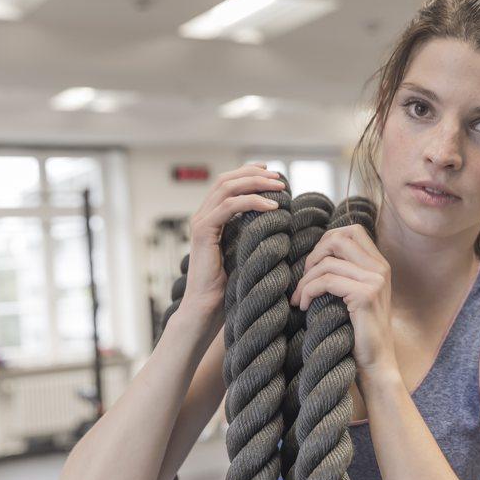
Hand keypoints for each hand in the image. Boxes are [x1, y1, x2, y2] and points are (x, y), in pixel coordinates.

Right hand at [181, 162, 285, 315]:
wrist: (207, 306)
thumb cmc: (229, 284)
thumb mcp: (245, 250)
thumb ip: (253, 231)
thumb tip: (278, 216)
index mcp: (211, 217)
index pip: (227, 183)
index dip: (248, 172)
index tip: (271, 172)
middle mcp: (202, 215)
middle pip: (226, 180)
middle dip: (254, 174)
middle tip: (279, 177)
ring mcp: (200, 222)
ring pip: (227, 188)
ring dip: (256, 184)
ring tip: (279, 188)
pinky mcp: (202, 232)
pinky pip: (228, 207)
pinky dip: (251, 202)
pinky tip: (271, 207)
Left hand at [289, 224, 397, 381]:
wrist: (376, 363)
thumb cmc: (359, 333)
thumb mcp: (355, 295)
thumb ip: (346, 272)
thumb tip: (316, 255)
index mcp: (380, 264)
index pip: (352, 231)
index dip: (326, 241)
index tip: (314, 266)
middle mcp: (381, 268)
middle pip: (338, 238)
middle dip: (314, 255)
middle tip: (304, 280)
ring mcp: (376, 280)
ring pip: (327, 262)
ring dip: (305, 280)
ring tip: (299, 298)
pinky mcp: (366, 295)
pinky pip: (326, 281)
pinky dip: (308, 291)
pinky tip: (304, 305)